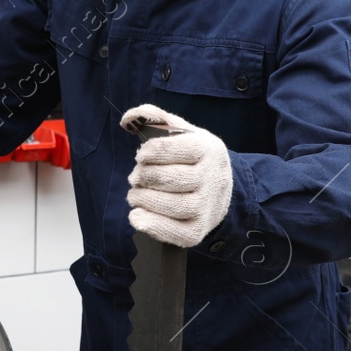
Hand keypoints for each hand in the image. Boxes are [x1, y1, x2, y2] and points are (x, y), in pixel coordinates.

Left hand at [120, 104, 232, 247]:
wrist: (222, 191)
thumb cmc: (194, 158)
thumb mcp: (182, 132)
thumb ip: (155, 118)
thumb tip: (128, 118)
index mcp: (209, 149)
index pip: (176, 148)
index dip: (150, 152)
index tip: (142, 156)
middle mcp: (213, 178)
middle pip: (172, 178)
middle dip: (145, 177)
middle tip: (135, 178)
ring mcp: (207, 207)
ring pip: (174, 206)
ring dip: (145, 200)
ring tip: (135, 195)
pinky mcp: (197, 231)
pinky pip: (175, 233)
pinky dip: (152, 225)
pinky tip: (137, 215)